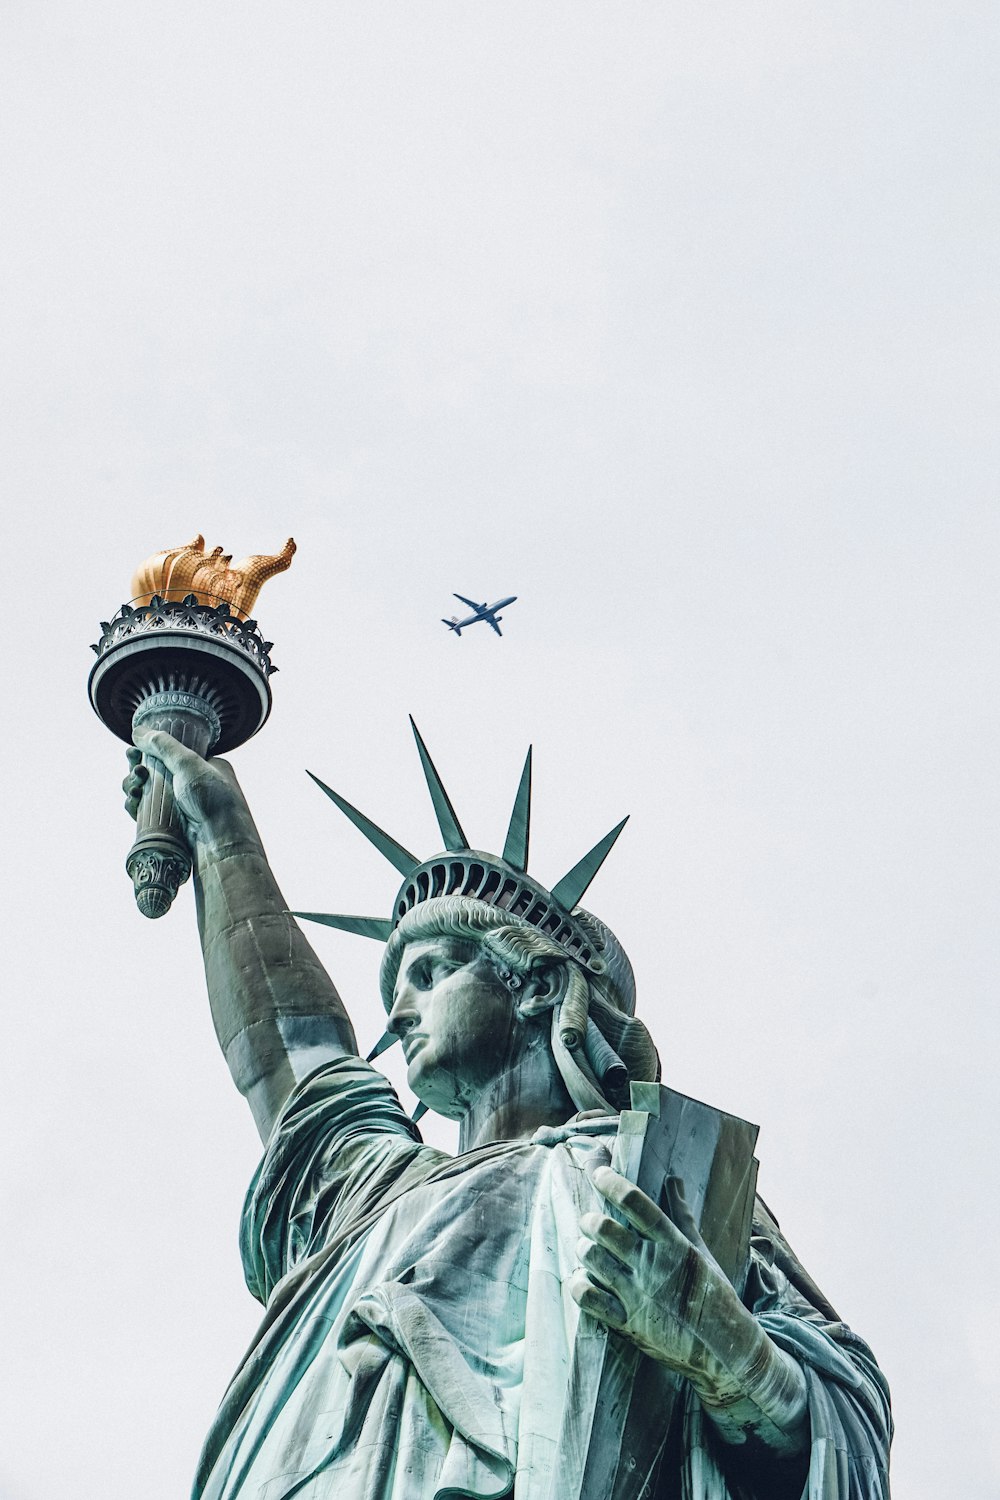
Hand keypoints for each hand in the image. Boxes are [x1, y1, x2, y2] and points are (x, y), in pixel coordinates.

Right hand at [123, 730, 249, 846]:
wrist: (221, 844)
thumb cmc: (213, 801)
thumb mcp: (189, 764)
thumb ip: (163, 746)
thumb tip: (137, 731)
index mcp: (205, 766)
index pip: (170, 753)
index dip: (148, 751)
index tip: (132, 752)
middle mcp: (192, 784)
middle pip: (154, 771)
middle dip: (138, 770)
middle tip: (135, 772)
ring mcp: (180, 805)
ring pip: (147, 791)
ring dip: (133, 786)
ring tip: (133, 788)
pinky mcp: (170, 824)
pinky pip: (146, 811)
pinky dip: (135, 805)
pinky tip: (131, 802)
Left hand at [570, 1166, 807, 1451]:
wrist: (726, 1351)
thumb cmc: (715, 1296)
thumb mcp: (702, 1252)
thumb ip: (682, 1215)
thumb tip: (673, 1180)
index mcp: (673, 1244)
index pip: (635, 1202)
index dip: (610, 1180)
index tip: (598, 1169)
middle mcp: (653, 1267)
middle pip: (604, 1228)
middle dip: (590, 1219)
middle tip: (591, 1221)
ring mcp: (638, 1296)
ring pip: (592, 1258)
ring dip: (584, 1248)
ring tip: (588, 1247)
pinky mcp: (627, 1324)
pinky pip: (589, 1299)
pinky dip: (579, 1284)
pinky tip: (583, 1279)